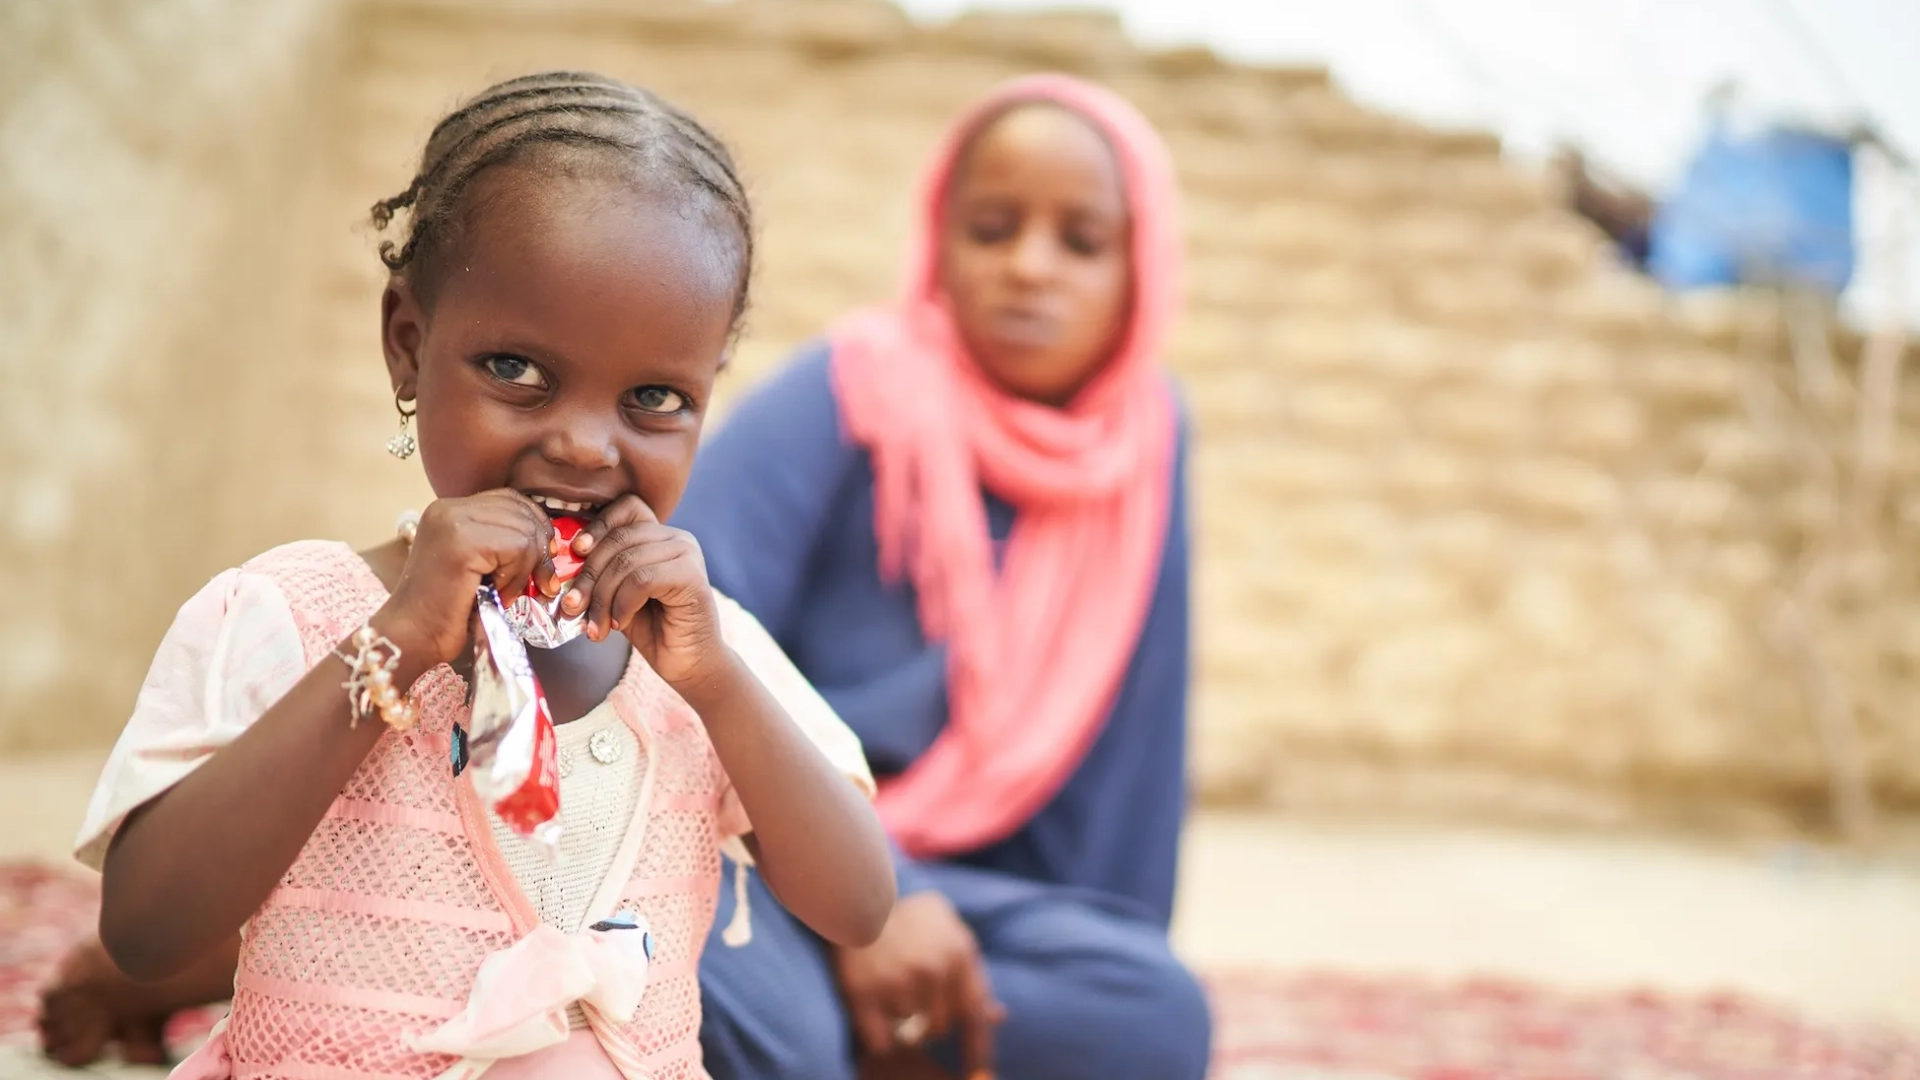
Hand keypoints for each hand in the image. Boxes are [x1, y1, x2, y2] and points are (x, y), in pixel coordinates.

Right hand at [378, 491, 558, 665]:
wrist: (412, 636)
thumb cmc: (446, 610)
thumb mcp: (478, 565)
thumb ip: (502, 542)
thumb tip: (550, 538)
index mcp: (450, 509)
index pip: (511, 500)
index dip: (535, 526)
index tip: (544, 558)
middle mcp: (448, 508)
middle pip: (521, 511)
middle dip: (539, 550)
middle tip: (541, 582)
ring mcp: (453, 522)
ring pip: (523, 531)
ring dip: (526, 568)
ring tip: (509, 593)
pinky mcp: (462, 542)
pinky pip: (516, 548)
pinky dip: (517, 575)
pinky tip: (501, 595)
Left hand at [565, 495, 725, 687]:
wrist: (688, 664)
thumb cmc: (652, 629)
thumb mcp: (617, 595)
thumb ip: (600, 575)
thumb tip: (561, 564)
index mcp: (660, 535)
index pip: (627, 508)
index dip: (598, 525)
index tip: (576, 551)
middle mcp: (678, 538)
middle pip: (619, 539)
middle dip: (588, 576)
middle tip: (571, 608)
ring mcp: (688, 554)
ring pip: (626, 562)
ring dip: (602, 598)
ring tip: (596, 627)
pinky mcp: (692, 577)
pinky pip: (642, 580)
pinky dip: (622, 604)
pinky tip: (619, 623)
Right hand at [832, 892, 1001, 1075]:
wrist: (858, 894)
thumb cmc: (911, 918)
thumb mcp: (952, 933)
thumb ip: (972, 974)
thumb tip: (997, 1016)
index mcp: (959, 954)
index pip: (976, 1016)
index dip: (979, 1052)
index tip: (980, 1076)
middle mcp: (932, 970)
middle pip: (940, 1028)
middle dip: (931, 1020)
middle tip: (915, 996)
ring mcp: (897, 983)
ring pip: (909, 1031)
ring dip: (903, 1019)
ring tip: (892, 985)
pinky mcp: (863, 994)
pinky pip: (881, 1041)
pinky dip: (879, 1033)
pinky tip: (875, 1005)